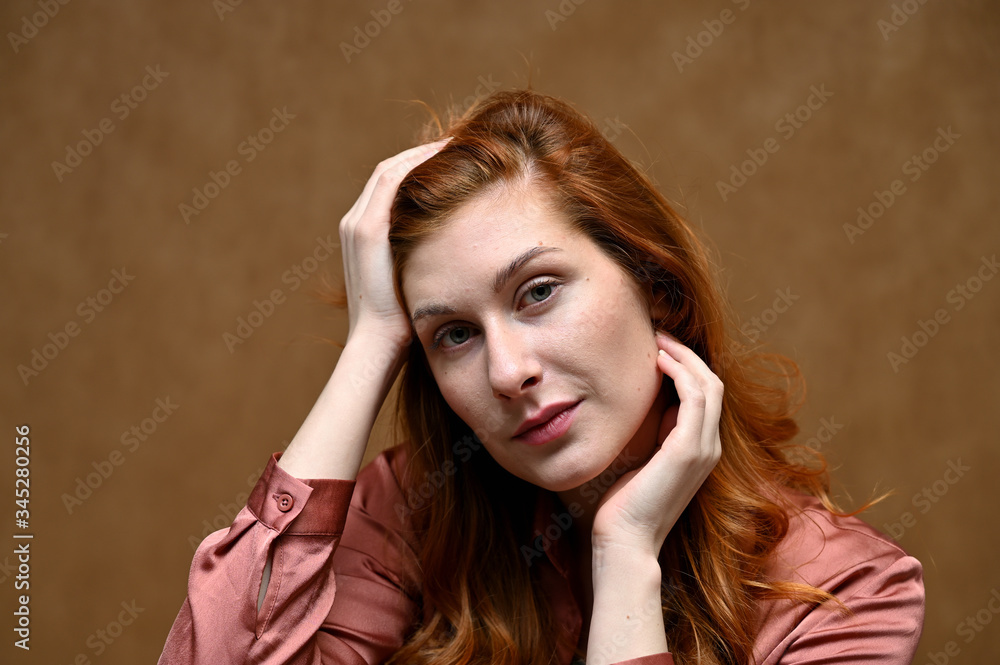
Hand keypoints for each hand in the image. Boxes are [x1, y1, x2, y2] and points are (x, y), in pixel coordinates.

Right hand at [339, 139, 448, 347]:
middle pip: (389, 171)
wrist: (378, 345)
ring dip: (421, 153)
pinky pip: (390, 181)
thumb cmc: (401, 322)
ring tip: (454, 143)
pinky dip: (415, 164)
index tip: (452, 159)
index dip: (419, 166)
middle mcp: (354, 223)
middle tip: (456, 142)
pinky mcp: (366, 230)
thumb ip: (421, 258)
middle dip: (422, 154)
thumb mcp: (412, 280)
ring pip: (390, 170)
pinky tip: (444, 156)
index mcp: (362, 234)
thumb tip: (454, 249)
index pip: (390, 185)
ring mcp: (357, 225)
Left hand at [590, 332, 722, 557]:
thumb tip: (633, 401)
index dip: (685, 365)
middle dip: (686, 354)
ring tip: (657, 339)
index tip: (656, 346)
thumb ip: (646, 431)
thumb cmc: (620, 502)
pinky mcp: (689, 449)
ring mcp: (704, 448)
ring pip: (709, 385)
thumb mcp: (637, 457)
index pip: (704, 394)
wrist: (623, 539)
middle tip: (657, 333)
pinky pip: (696, 396)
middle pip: (712, 383)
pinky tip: (657, 360)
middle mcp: (709, 446)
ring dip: (684, 356)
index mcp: (698, 448)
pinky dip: (681, 372)